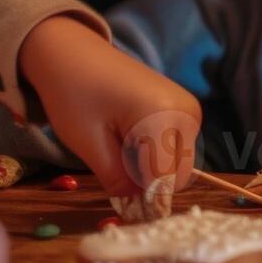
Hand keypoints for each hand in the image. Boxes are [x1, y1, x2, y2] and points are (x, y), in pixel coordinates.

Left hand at [17, 16, 200, 196]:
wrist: (72, 51)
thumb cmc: (73, 93)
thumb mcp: (88, 144)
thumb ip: (117, 180)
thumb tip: (137, 211)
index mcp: (164, 117)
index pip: (165, 181)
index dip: (145, 202)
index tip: (123, 211)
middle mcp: (187, 112)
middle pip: (178, 176)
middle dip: (148, 184)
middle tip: (112, 170)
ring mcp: (189, 109)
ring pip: (178, 165)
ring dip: (150, 170)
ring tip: (117, 147)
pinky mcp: (184, 109)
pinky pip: (175, 149)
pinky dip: (153, 155)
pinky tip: (128, 138)